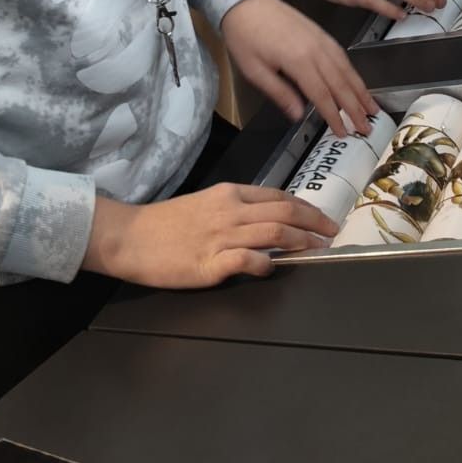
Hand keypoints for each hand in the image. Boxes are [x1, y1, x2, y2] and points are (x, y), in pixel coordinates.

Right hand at [84, 184, 336, 286]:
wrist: (128, 236)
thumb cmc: (164, 224)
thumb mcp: (204, 204)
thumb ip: (234, 210)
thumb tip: (266, 220)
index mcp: (228, 194)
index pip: (278, 196)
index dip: (305, 207)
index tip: (322, 218)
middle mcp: (229, 210)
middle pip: (284, 211)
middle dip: (314, 222)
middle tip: (332, 233)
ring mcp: (220, 236)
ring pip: (273, 231)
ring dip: (301, 241)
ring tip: (318, 250)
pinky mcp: (209, 263)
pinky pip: (247, 260)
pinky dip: (265, 264)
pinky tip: (273, 269)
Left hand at [220, 0, 377, 134]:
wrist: (246, 2)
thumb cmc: (245, 36)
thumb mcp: (254, 70)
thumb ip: (279, 92)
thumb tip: (298, 115)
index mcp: (298, 61)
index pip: (322, 94)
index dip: (334, 116)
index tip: (343, 132)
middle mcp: (316, 50)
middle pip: (341, 84)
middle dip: (355, 108)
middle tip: (367, 127)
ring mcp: (321, 40)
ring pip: (347, 69)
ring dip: (361, 91)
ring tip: (372, 109)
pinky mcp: (322, 34)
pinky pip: (343, 57)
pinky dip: (353, 73)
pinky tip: (357, 83)